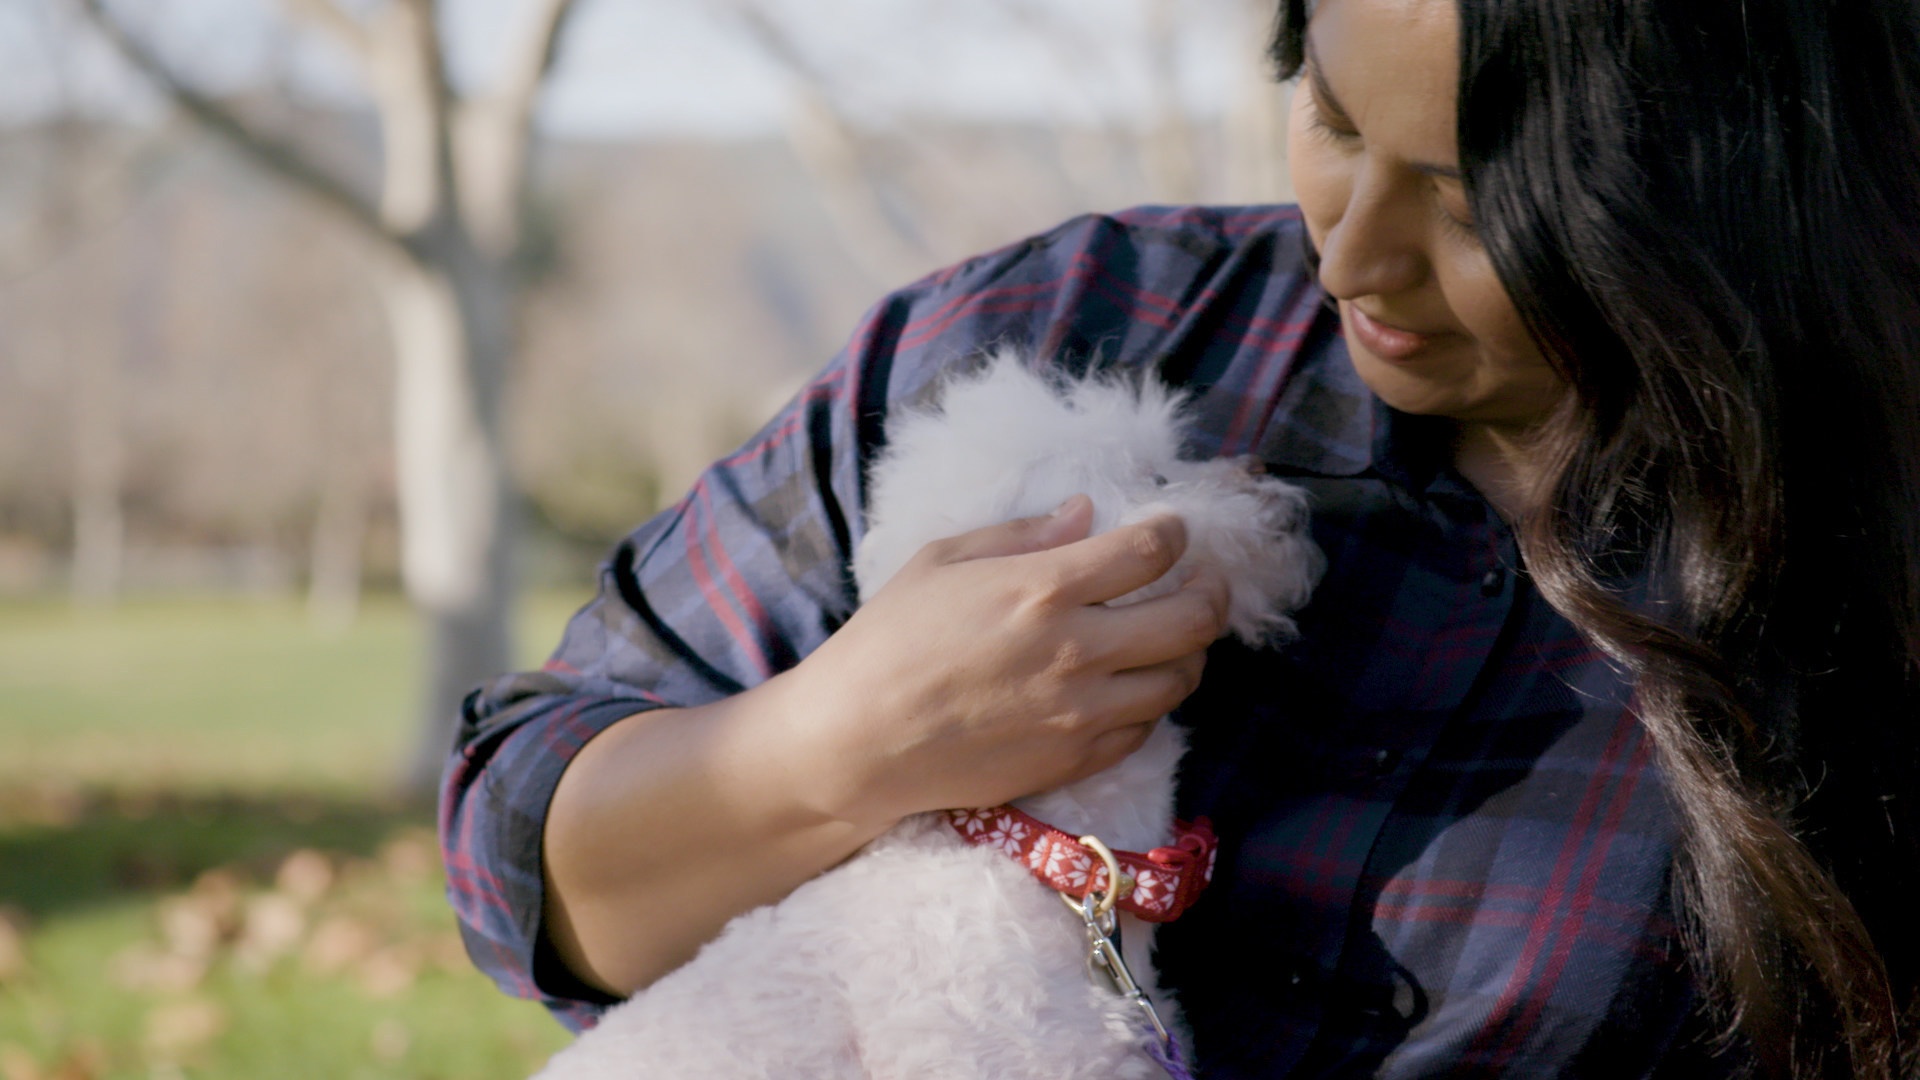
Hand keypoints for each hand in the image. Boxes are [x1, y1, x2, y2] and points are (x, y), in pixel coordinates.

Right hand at [762, 494, 1232, 827]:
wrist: (858, 741)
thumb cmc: (889, 639)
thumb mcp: (943, 560)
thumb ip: (1023, 532)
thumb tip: (1086, 513)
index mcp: (1043, 587)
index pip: (1150, 552)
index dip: (1175, 534)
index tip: (1171, 529)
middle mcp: (1077, 650)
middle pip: (1191, 619)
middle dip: (1212, 592)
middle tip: (1204, 580)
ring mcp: (1081, 711)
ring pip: (1180, 679)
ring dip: (1189, 652)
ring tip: (1173, 636)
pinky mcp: (1074, 759)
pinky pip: (1145, 729)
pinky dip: (1150, 703)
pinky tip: (1131, 685)